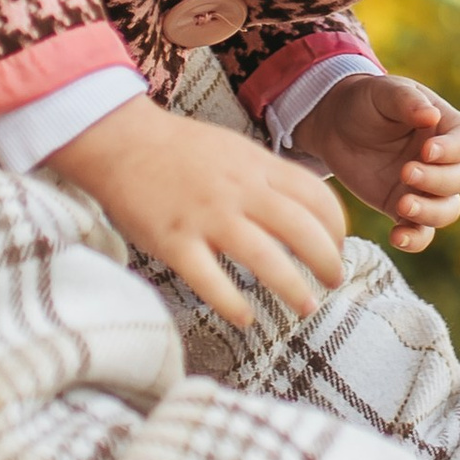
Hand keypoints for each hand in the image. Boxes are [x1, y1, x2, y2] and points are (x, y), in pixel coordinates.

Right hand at [46, 95, 347, 325]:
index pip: (318, 197)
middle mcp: (239, 191)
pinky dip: (233, 304)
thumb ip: (269, 178)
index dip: (338, 227)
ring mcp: (206, 217)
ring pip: (265, 259)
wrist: (121, 140)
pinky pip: (210, 280)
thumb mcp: (236, 150)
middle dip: (328, 262)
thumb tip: (307, 208)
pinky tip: (246, 319)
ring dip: (293, 288)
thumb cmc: (180, 150)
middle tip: (334, 282)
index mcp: (257, 168)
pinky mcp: (174, 241)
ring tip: (306, 308)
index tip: (338, 247)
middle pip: (302, 231)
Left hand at [293, 75, 459, 253]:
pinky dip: (415, 239)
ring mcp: (425, 187)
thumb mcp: (383, 91)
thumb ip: (406, 100)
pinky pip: (421, 233)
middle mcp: (442, 160)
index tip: (427, 150)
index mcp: (446, 126)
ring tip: (403, 204)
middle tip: (406, 172)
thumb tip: (431, 115)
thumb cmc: (365, 101)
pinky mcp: (402, 207)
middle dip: (438, 180)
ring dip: (430, 212)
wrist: (335, 125)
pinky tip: (396, 237)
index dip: (454, 149)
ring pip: (448, 210)